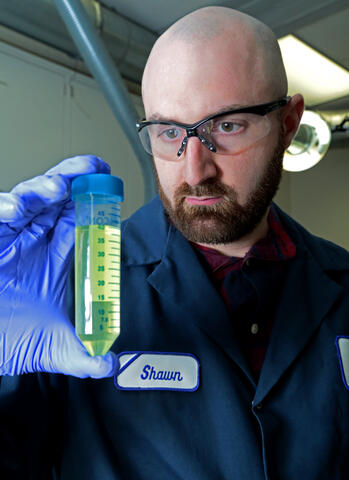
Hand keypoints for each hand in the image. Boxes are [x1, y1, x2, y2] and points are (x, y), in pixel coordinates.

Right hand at [0, 155, 118, 377]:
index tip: (110, 187)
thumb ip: (82, 356)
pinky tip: (11, 211)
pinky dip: (2, 209)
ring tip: (54, 188)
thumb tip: (109, 364)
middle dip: (74, 181)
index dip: (95, 204)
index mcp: (58, 257)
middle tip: (92, 169)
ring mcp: (10, 238)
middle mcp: (35, 241)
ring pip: (26, 201)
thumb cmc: (12, 338)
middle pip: (57, 201)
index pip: (80, 222)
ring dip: (40, 190)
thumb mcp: (53, 349)